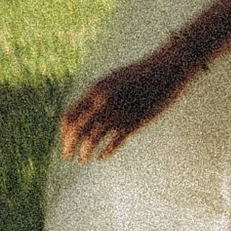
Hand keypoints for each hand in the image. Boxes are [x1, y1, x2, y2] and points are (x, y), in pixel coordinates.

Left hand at [59, 41, 196, 161]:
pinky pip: (113, 143)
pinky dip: (105, 153)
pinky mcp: (133, 123)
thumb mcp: (112, 80)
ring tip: (84, 160)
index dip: (64, 132)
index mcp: (95, 90)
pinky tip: (102, 157)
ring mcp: (117, 113)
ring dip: (85, 153)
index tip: (65, 140)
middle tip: (67, 156)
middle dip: (69, 146)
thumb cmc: (138, 75)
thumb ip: (96, 95)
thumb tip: (82, 111)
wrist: (165, 70)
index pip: (69, 116)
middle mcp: (103, 102)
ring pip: (92, 140)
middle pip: (77, 130)